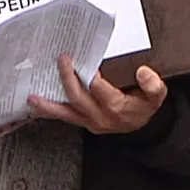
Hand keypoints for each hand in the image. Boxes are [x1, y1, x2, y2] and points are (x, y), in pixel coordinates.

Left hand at [27, 54, 167, 133]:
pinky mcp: (83, 122)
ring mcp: (89, 121)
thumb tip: (143, 72)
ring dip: (48, 104)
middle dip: (68, 78)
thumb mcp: (157, 97)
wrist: (142, 129)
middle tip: (63, 60)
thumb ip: (153, 85)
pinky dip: (49, 111)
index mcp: (117, 107)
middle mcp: (100, 116)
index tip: (85, 60)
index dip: (91, 76)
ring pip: (65, 113)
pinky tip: (36, 106)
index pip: (100, 90)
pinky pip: (64, 117)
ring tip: (33, 96)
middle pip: (79, 98)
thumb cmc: (145, 108)